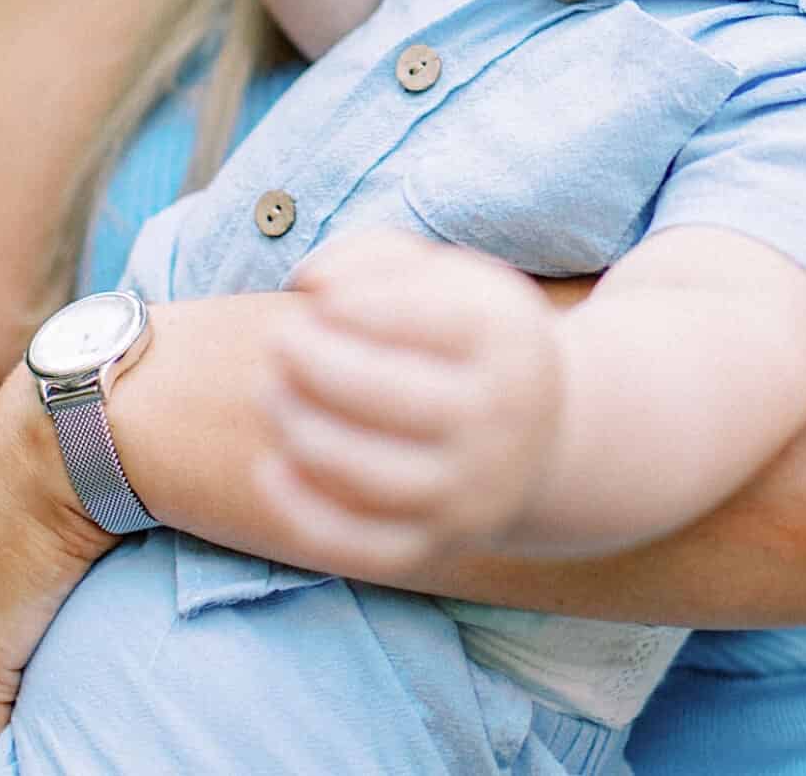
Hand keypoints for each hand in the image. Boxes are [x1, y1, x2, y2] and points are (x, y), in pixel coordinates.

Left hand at [257, 229, 564, 575]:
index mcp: (509, 343)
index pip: (429, 319)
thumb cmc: (463, 340)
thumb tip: (311, 285)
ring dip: (298, 426)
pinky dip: (302, 511)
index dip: (359, 305)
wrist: (534, 440)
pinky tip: (271, 465)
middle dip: (311, 362)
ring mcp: (471, 495)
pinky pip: (360, 547)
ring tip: (272, 391)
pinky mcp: (438, 548)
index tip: (320, 300)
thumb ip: (376, 257)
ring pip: (366, 473)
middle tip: (279, 341)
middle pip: (388, 394)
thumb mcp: (446, 278)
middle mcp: (501, 425)